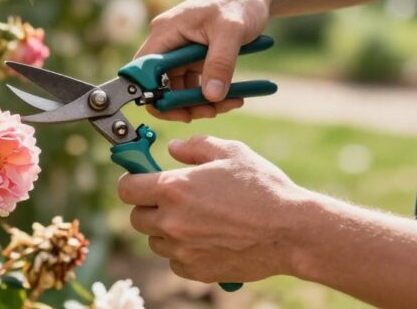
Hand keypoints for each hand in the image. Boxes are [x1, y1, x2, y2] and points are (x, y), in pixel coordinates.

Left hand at [117, 135, 308, 283]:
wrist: (290, 232)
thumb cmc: (262, 188)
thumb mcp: (230, 152)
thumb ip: (195, 146)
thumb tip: (172, 148)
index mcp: (173, 189)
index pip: (126, 189)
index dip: (132, 182)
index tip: (143, 180)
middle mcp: (171, 222)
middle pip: (136, 218)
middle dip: (149, 207)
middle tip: (173, 200)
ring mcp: (182, 250)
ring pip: (155, 242)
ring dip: (166, 232)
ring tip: (196, 220)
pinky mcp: (196, 271)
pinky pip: (175, 262)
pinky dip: (183, 253)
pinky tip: (206, 240)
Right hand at [136, 0, 268, 120]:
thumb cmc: (239, 1)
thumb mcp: (231, 32)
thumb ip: (220, 63)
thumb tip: (211, 97)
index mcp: (166, 32)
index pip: (143, 69)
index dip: (152, 94)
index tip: (176, 109)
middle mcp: (168, 43)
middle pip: (162, 85)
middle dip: (184, 103)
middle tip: (209, 112)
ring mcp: (181, 51)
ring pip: (180, 88)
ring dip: (200, 102)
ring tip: (227, 104)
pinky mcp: (194, 57)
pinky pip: (195, 83)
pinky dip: (211, 94)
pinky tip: (232, 97)